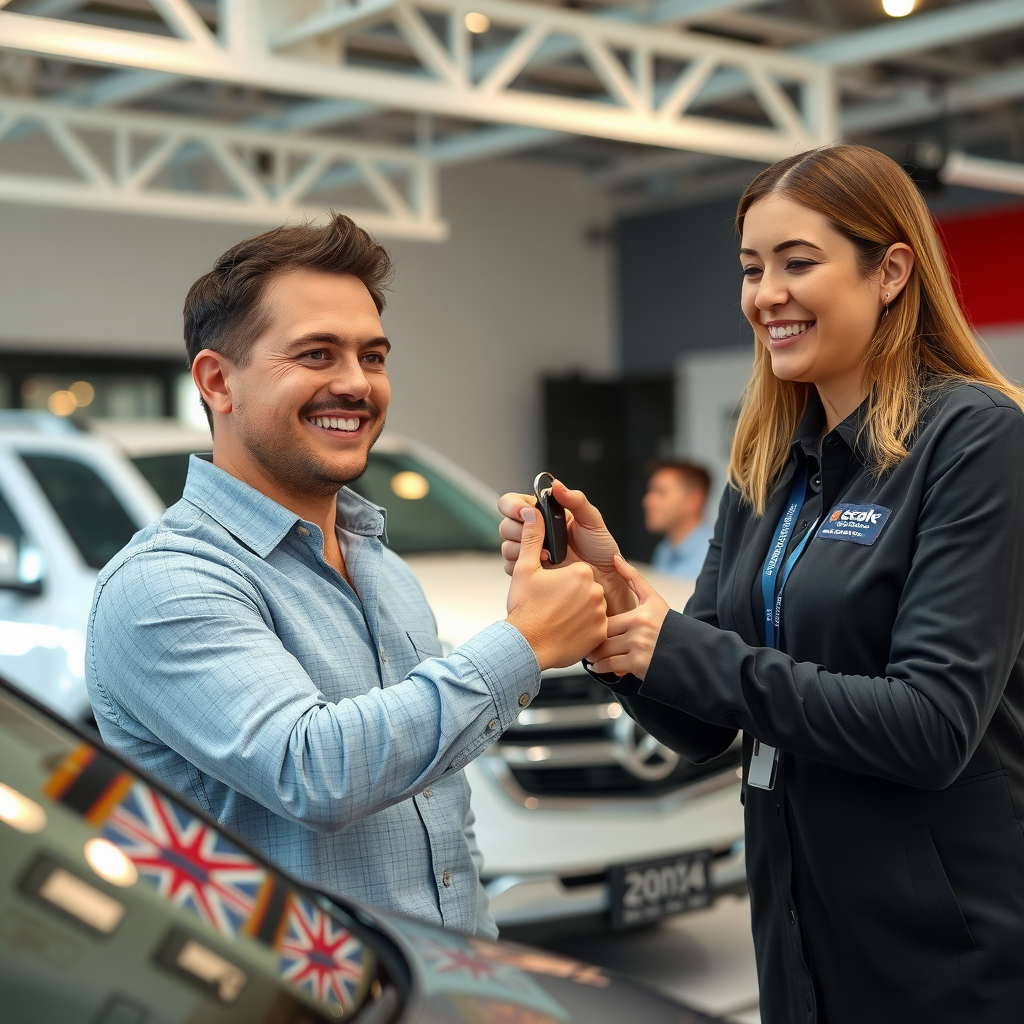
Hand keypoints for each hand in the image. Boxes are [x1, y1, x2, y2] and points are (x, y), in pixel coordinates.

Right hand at [498, 480, 634, 614]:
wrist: (605, 579)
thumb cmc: (600, 549)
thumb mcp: (592, 520)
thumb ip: (576, 500)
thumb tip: (556, 485)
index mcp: (543, 514)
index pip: (514, 503)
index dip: (513, 506)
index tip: (525, 512)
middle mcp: (533, 531)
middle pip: (505, 525)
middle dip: (518, 530)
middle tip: (537, 537)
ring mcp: (530, 551)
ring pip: (507, 546)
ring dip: (522, 549)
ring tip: (546, 555)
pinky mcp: (531, 571)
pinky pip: (513, 567)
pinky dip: (523, 567)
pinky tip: (543, 566)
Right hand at [506, 508, 607, 670]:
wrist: (527, 649)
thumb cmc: (526, 609)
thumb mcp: (526, 568)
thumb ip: (533, 536)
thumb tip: (533, 511)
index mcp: (580, 573)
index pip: (575, 570)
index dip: (560, 577)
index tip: (548, 587)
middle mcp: (594, 591)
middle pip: (582, 588)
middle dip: (567, 594)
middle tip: (549, 605)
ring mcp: (599, 614)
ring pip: (588, 607)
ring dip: (575, 611)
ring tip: (555, 619)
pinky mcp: (600, 634)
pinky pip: (594, 627)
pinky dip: (582, 628)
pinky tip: (565, 631)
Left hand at [587, 555, 669, 679]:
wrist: (686, 652)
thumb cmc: (666, 624)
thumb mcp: (653, 599)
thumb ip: (633, 578)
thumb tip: (615, 557)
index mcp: (639, 614)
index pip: (605, 618)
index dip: (594, 623)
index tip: (586, 626)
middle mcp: (639, 630)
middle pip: (602, 635)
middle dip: (591, 640)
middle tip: (581, 641)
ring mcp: (639, 648)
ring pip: (604, 651)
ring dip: (593, 656)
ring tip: (589, 655)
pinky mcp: (639, 665)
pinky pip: (610, 666)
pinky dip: (600, 667)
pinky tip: (597, 666)